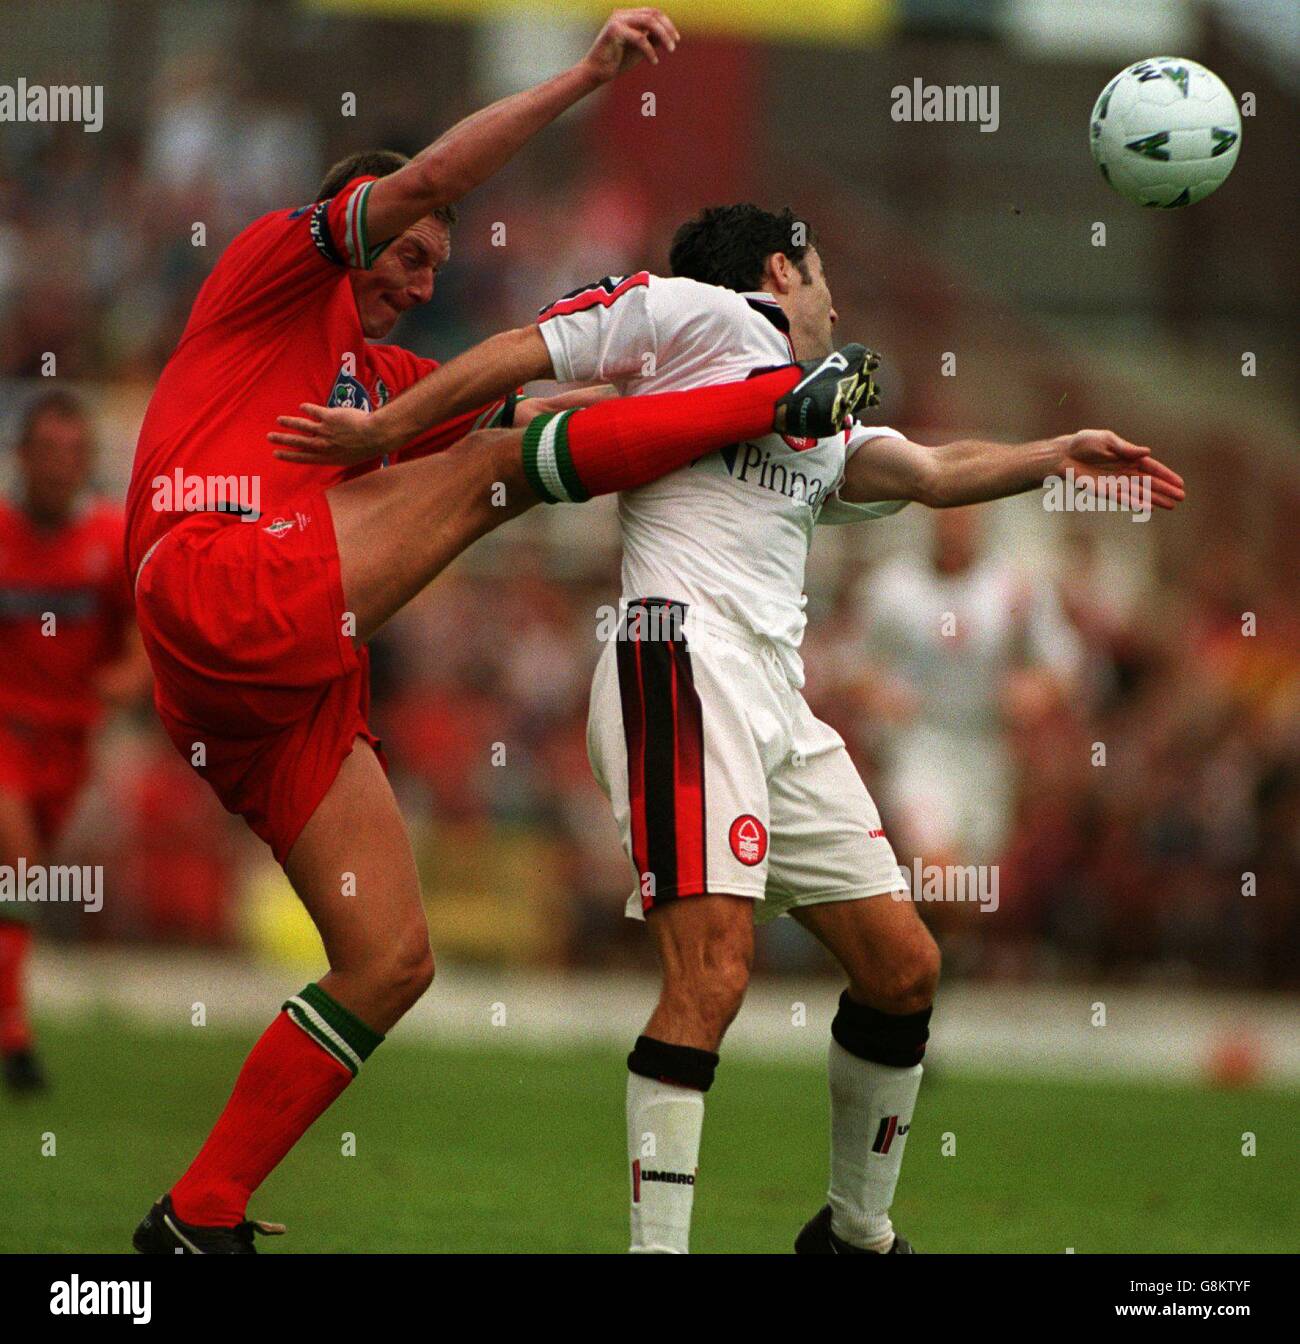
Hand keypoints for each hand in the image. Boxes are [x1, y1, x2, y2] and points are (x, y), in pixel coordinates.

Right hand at [269, 404, 392, 466]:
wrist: (374, 436)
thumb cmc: (366, 448)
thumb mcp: (349, 457)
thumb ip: (335, 453)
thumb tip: (325, 449)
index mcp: (328, 458)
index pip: (303, 457)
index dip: (288, 455)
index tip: (276, 454)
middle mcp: (323, 445)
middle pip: (297, 442)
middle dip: (282, 439)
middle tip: (269, 437)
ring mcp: (325, 431)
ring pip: (301, 426)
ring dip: (289, 422)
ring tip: (279, 420)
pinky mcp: (329, 417)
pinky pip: (314, 411)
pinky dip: (307, 409)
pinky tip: (302, 407)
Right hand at [580, 8, 678, 83]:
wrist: (596, 73)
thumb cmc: (616, 62)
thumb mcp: (639, 49)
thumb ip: (651, 39)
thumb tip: (668, 35)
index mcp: (627, 15)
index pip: (652, 12)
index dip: (667, 24)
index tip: (676, 39)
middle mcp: (622, 14)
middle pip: (653, 14)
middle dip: (667, 29)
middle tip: (674, 45)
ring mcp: (618, 20)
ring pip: (649, 22)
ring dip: (663, 36)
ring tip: (671, 50)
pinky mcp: (614, 31)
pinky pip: (640, 39)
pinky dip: (650, 50)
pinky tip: (654, 61)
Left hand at [1056, 429, 1185, 509]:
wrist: (1063, 455)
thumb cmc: (1084, 444)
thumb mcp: (1107, 441)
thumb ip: (1126, 448)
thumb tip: (1147, 452)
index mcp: (1128, 458)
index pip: (1152, 468)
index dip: (1166, 475)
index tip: (1180, 483)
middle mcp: (1124, 472)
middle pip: (1149, 483)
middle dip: (1165, 490)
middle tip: (1181, 498)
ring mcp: (1115, 483)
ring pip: (1139, 493)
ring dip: (1154, 499)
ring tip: (1171, 505)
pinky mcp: (1103, 491)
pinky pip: (1122, 498)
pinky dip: (1134, 502)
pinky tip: (1147, 507)